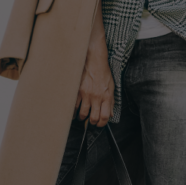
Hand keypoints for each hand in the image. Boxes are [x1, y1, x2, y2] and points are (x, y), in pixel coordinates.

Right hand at [75, 10, 114, 126]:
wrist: (94, 59)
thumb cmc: (103, 72)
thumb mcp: (111, 86)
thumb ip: (111, 101)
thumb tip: (111, 114)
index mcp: (106, 96)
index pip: (105, 117)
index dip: (102, 124)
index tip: (99, 124)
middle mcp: (97, 97)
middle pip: (93, 118)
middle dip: (91, 122)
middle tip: (90, 121)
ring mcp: (86, 95)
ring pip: (82, 114)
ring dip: (81, 117)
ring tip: (81, 116)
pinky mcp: (78, 91)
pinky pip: (74, 106)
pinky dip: (73, 111)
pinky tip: (73, 111)